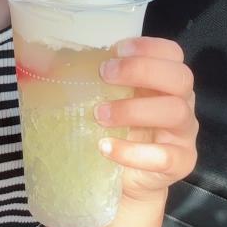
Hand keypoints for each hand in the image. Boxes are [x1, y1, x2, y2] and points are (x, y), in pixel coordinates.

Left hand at [94, 37, 197, 203]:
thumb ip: (89, 78)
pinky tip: (106, 147)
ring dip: (133, 109)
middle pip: (180, 77)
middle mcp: (182, 102)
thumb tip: (42, 56)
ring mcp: (184, 134)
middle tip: (105, 74)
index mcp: (165, 81)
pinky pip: (164, 156)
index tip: (116, 50)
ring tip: (100, 115)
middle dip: (141, 70)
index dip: (148, 47)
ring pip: (175, 112)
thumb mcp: (104, 99)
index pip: (172, 53)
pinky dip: (133, 152)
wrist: (122, 180)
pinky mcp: (180, 162)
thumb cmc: (115, 130)